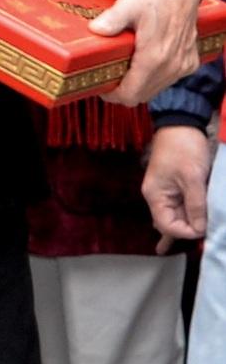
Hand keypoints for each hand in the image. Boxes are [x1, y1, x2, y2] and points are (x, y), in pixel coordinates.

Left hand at [90, 0, 206, 104]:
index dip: (112, 95)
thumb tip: (96, 29)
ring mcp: (182, 64)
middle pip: (141, 95)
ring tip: (124, 69)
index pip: (130, 94)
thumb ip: (112, 19)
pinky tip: (142, 63)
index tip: (101, 86)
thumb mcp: (129, 3)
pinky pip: (168, 80)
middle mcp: (172, 65)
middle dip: (123, 90)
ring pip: (155, 89)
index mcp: (155, 57)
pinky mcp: (189, 60)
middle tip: (108, 76)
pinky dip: (154, 78)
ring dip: (138, 85)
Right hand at [145, 123, 214, 243]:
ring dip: (189, 224)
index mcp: (155, 196)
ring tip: (199, 239)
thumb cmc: (183, 149)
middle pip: (171, 222)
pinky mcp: (176, 186)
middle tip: (207, 238)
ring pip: (177, 216)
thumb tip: (199, 229)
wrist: (180, 124)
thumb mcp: (192, 178)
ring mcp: (166, 192)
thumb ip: (195, 205)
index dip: (187, 231)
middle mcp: (158, 197)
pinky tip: (185, 230)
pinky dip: (187, 216)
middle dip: (188, 230)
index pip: (168, 225)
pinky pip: (181, 206)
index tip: (206, 231)